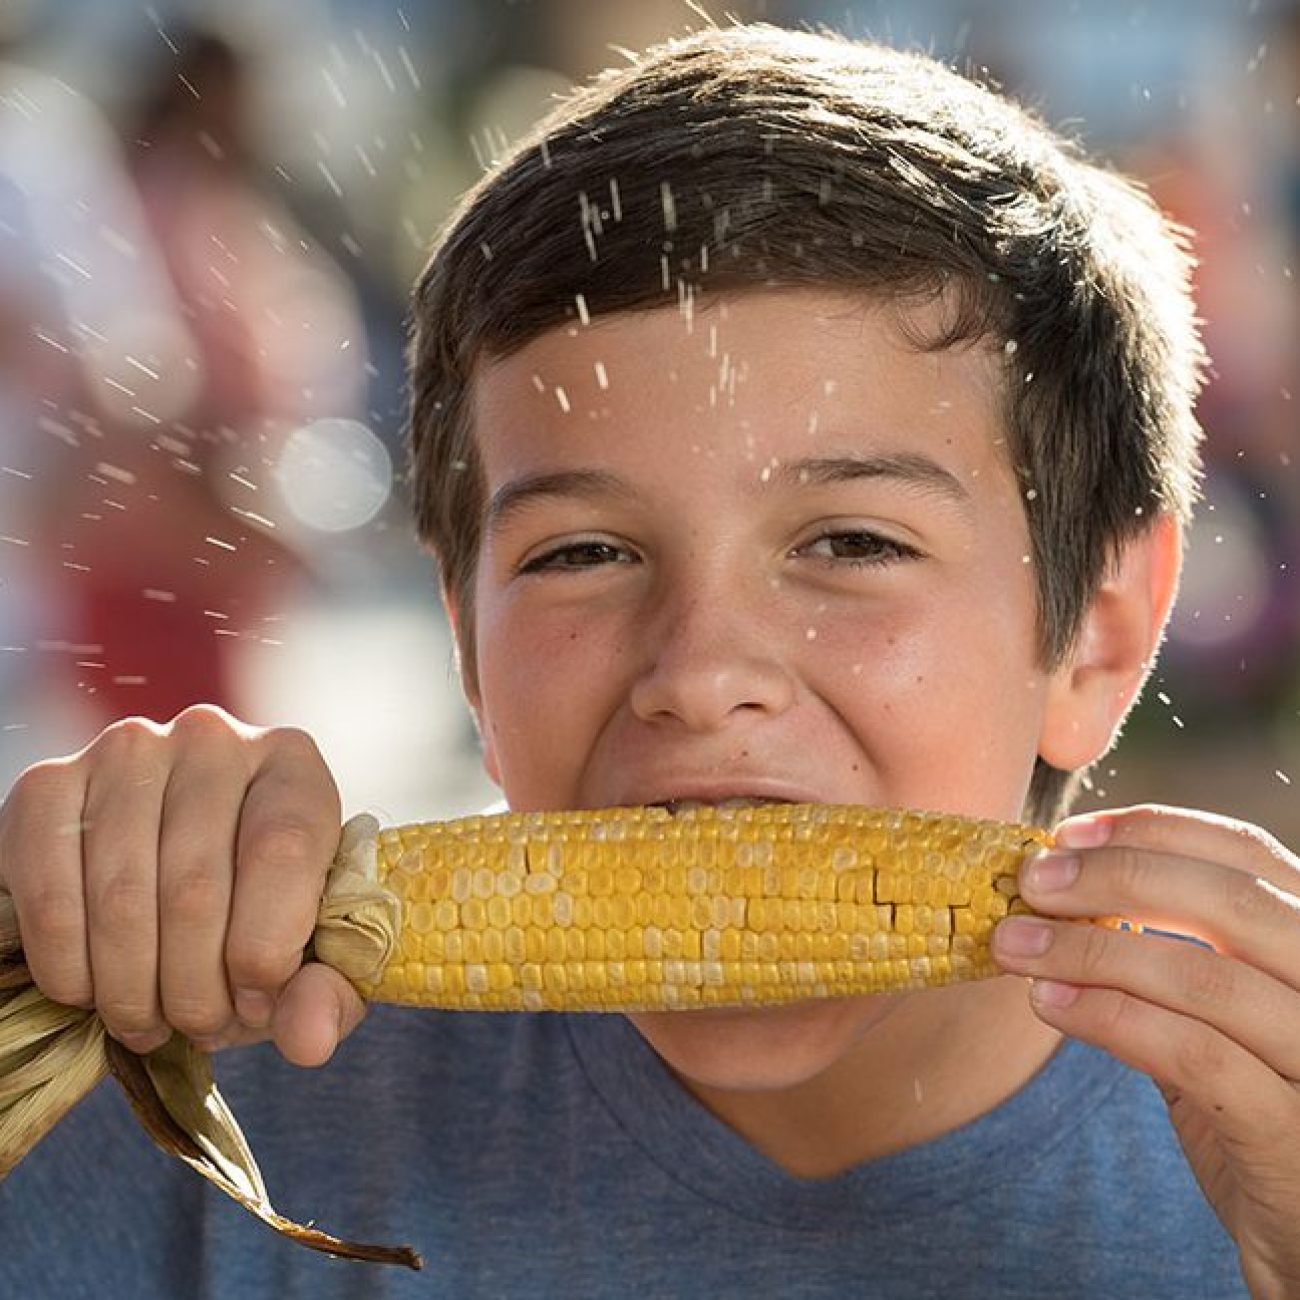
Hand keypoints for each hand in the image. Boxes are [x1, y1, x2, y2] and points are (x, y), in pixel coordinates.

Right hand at [0, 706, 363, 1066]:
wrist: (171, 877)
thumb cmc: (258, 914)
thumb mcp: (314, 952)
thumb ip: (327, 992)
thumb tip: (308, 1040)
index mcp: (292, 764)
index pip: (281, 851)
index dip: (265, 950)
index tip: (257, 1005)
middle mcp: (210, 740)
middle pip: (195, 887)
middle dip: (195, 988)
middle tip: (199, 1028)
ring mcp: (124, 753)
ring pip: (121, 900)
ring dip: (131, 990)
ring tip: (150, 1021)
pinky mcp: (46, 785)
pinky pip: (49, 894)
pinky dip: (68, 966)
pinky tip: (91, 991)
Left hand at [992, 804, 1299, 1299]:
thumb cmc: (1256, 1117)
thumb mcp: (1219, 1021)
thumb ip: (1166, 958)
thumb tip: (1057, 897)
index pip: (1245, 852)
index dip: (1152, 831)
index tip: (1069, 834)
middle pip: (1231, 901)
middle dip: (1115, 878)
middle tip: (1031, 881)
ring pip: (1206, 979)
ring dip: (1092, 951)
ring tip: (1015, 944)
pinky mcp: (1298, 1140)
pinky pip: (1197, 1060)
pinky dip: (1112, 1020)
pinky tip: (1050, 1003)